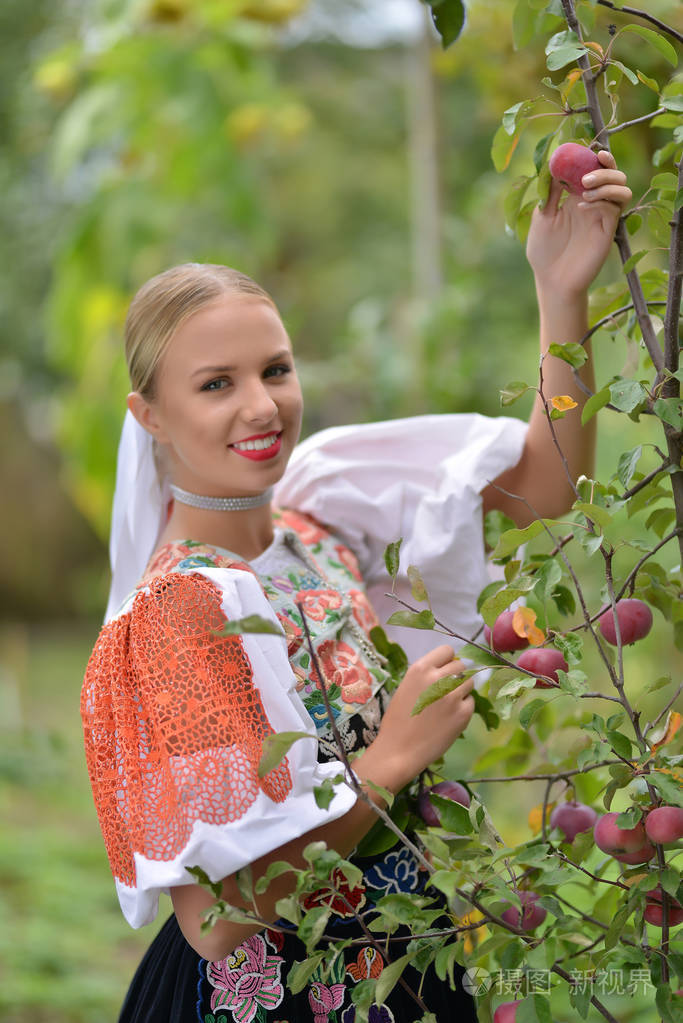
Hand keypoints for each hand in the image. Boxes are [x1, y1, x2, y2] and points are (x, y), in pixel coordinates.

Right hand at [372, 645, 473, 789]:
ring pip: (469, 682)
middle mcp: (437, 678)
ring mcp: (452, 696)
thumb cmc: (399, 720)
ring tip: (447, 705)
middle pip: (460, 665)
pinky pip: (471, 702)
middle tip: (445, 692)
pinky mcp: (463, 713)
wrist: (399, 750)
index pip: (447, 650)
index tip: (444, 671)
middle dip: (455, 676)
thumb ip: (427, 675)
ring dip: (461, 690)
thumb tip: (448, 669)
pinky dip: (464, 708)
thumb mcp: (407, 687)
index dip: (447, 661)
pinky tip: (449, 718)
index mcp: (420, 669)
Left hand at [526, 150, 631, 299]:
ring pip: (622, 187)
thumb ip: (549, 192)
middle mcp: (593, 202)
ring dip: (607, 182)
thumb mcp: (541, 216)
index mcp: (576, 195)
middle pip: (613, 173)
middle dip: (604, 167)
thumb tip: (553, 164)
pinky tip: (582, 207)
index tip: (586, 148)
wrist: (552, 280)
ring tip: (585, 190)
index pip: (592, 168)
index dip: (593, 155)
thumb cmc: (543, 251)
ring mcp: (602, 216)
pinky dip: (602, 199)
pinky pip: (616, 207)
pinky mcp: (608, 230)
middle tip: (585, 175)